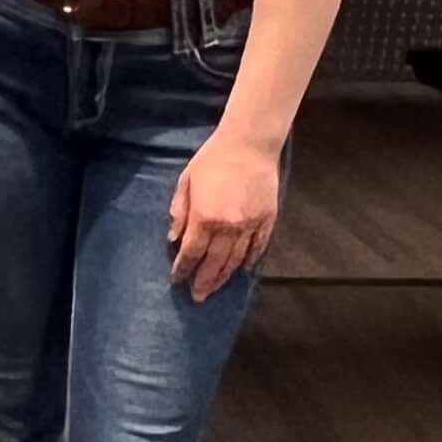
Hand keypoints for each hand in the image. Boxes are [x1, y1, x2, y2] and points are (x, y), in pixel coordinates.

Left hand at [168, 130, 280, 299]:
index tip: (177, 279)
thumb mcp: (186, 182)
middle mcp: (228, 227)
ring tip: (215, 289)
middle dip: (204, 281)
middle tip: (197, 297)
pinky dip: (249, 261)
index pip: (192, 252)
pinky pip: (258, 248)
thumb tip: (174, 239)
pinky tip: (241, 270)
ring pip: (236, 260)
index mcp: (205, 217)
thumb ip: (179, 212)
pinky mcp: (267, 220)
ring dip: (224, 277)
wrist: (249, 144)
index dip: (183, 268)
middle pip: (214, 263)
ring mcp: (250, 226)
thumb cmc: (212, 160)